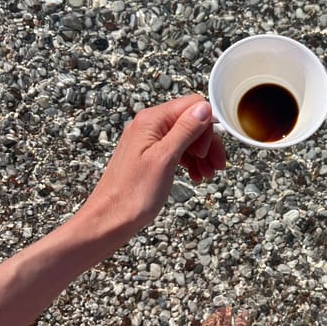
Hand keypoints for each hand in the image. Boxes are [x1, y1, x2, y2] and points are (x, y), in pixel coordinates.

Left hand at [83, 95, 225, 234]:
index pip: (192, 106)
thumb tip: (204, 108)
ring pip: (186, 138)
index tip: (209, 150)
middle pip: (191, 122)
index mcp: (151, 121)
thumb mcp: (165, 158)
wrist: (110, 219)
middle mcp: (149, 126)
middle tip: (216, 165)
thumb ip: (185, 130)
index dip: (207, 127)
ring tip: (207, 174)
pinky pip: (176, 151)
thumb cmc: (132, 193)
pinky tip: (195, 175)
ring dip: (201, 155)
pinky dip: (190, 161)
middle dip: (207, 143)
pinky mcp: (149, 156)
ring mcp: (148, 141)